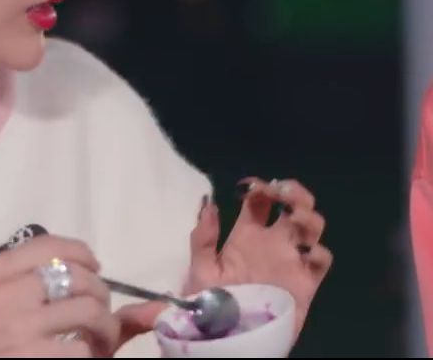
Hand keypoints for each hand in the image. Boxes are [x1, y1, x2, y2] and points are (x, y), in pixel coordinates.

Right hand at [0, 235, 119, 357]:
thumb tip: (39, 279)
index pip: (48, 246)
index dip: (81, 252)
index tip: (92, 265)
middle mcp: (8, 293)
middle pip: (78, 277)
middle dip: (100, 294)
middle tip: (98, 311)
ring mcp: (22, 328)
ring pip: (89, 313)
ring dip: (104, 329)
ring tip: (100, 341)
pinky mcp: (33, 359)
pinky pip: (80, 352)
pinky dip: (87, 356)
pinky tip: (81, 358)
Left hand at [187, 178, 332, 334]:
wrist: (230, 338)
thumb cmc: (212, 304)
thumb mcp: (201, 270)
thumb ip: (203, 238)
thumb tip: (207, 203)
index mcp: (245, 236)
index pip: (258, 201)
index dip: (259, 187)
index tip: (253, 185)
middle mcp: (272, 243)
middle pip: (292, 205)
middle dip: (293, 191)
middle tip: (282, 193)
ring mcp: (291, 260)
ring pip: (312, 227)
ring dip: (309, 215)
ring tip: (294, 216)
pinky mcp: (305, 282)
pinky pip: (321, 260)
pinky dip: (318, 251)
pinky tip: (304, 252)